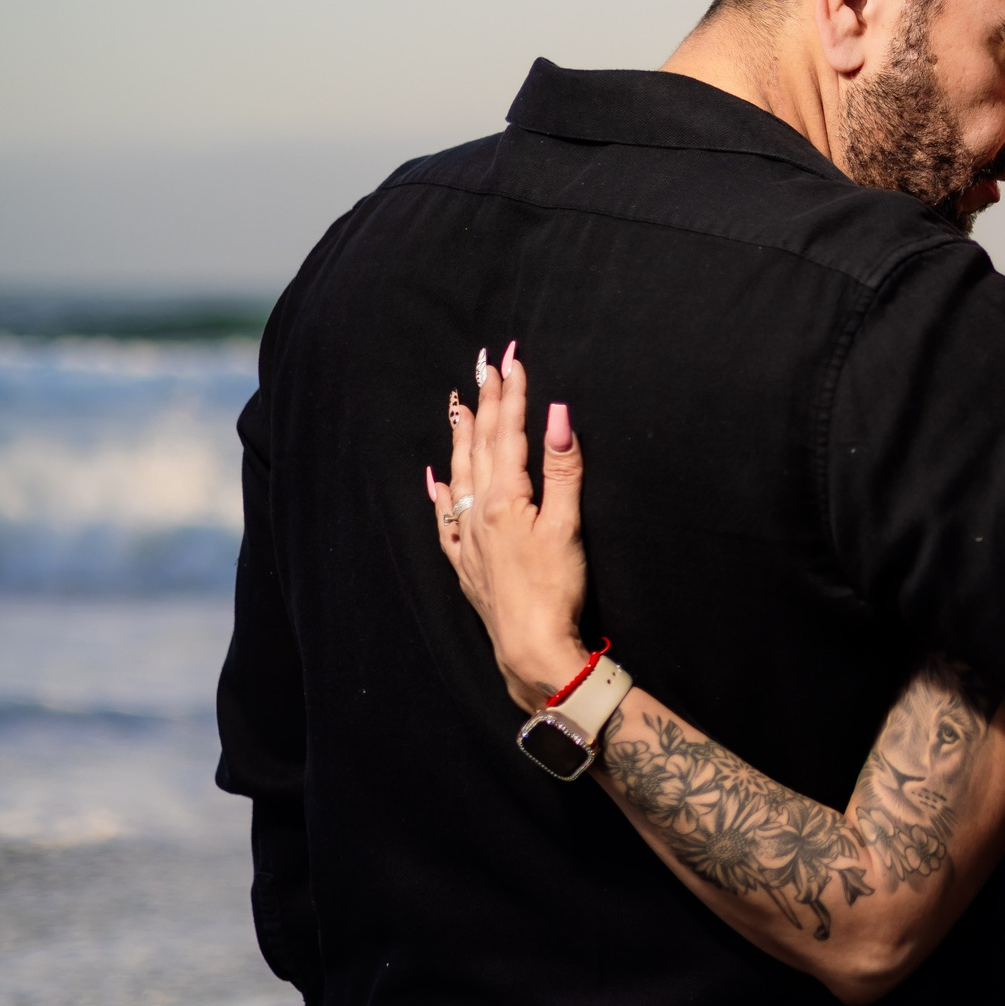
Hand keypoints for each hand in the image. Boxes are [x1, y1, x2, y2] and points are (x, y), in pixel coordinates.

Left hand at [421, 341, 589, 711]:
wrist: (532, 647)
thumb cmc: (556, 588)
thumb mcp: (568, 524)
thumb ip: (562, 467)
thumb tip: (557, 413)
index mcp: (505, 498)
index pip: (508, 433)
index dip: (512, 394)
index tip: (512, 359)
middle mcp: (479, 513)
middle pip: (479, 446)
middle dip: (486, 403)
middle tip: (486, 366)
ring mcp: (469, 540)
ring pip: (460, 476)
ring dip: (461, 437)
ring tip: (461, 406)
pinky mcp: (468, 565)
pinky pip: (446, 521)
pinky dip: (441, 495)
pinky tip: (436, 482)